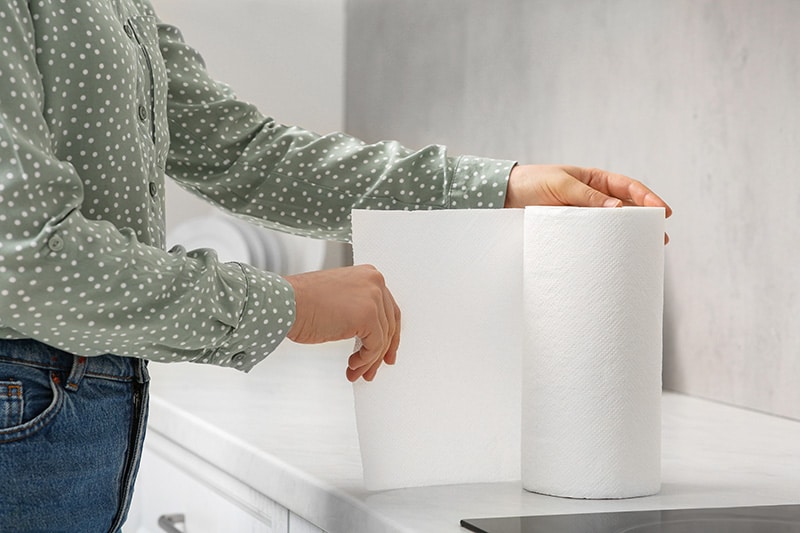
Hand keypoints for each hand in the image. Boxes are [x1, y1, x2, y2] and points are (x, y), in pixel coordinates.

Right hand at [285, 265, 399, 381]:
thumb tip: (371, 333)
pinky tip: (352, 365)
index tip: (386, 351)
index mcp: (369, 275)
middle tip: (374, 367)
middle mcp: (375, 282)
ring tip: (356, 370)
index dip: (389, 334)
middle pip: (390, 324)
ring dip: (369, 360)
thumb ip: (359, 308)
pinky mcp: (368, 316)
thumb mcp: (340, 298)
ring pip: (382, 339)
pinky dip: (364, 360)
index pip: (389, 309)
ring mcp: (373, 298)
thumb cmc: (302, 302)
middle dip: (382, 351)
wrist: (286, 303)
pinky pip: (375, 346)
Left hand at [504, 164, 671, 241]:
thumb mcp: (560, 184)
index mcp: (594, 179)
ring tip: (645, 252)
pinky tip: (614, 257)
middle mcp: (593, 197)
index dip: (648, 198)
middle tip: (662, 238)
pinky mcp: (571, 231)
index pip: (628, 187)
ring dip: (628, 237)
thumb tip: (619, 209)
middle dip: (646, 222)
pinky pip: (592, 238)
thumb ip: (587, 196)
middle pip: (626, 209)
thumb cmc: (532, 182)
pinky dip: (605, 246)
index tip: (663, 211)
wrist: (503, 194)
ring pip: (612, 226)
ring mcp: (583, 215)